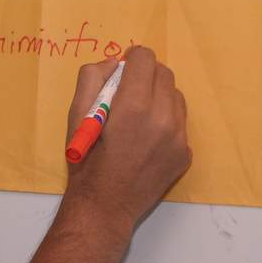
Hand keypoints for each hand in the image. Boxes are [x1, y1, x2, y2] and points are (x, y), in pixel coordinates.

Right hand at [63, 46, 191, 231]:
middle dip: (146, 74)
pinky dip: (166, 119)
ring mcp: (179, 138)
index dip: (132, 58)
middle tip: (129, 90)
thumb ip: (92, 78)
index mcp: (133, 105)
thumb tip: (114, 62)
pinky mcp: (185, 153)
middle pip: (164, 73)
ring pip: (176, 96)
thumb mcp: (76, 113)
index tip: (123, 70)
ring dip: (158, 95)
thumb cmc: (85, 158)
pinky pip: (181, 122)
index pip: (146, 58)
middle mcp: (163, 118)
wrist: (105, 203)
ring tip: (139, 114)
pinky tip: (147, 137)